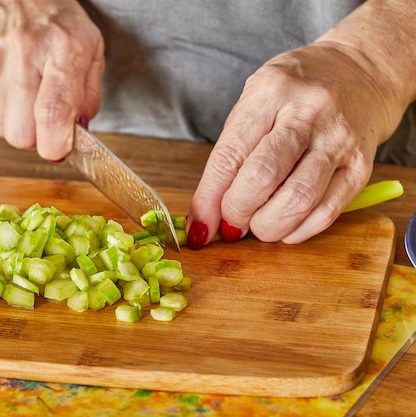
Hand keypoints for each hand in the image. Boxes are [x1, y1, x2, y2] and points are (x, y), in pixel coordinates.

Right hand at [0, 0, 104, 160]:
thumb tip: (78, 133)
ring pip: (0, 128)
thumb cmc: (53, 19)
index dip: (56, 144)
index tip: (59, 149)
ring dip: (16, 121)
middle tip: (44, 117)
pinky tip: (7, 83)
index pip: (52, 114)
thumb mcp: (90, 48)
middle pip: (21, 134)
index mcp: (62, 50)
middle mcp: (22, 55)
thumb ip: (89, 95)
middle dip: (36, 136)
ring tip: (25, 93)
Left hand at [187, 42, 401, 246]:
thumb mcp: (256, 102)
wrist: (362, 71)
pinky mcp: (363, 165)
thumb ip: (232, 153)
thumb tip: (208, 213)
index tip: (200, 226)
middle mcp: (308, 112)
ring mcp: (340, 139)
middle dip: (237, 212)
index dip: (210, 198)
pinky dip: (300, 230)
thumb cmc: (295, 92)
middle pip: (262, 177)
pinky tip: (287, 228)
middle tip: (231, 222)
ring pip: (297, 199)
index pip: (230, 155)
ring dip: (268, 226)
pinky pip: (328, 211)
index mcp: (271, 91)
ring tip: (258, 226)